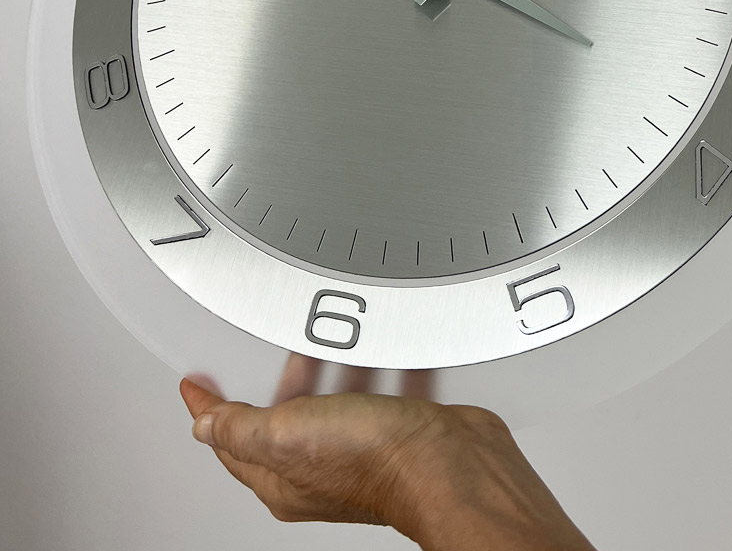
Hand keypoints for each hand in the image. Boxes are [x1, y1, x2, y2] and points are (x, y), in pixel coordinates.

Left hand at [180, 359, 595, 549]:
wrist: (453, 463)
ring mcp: (364, 445)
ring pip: (333, 400)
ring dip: (326, 367)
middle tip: (260, 349)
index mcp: (284, 477)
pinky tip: (377, 346)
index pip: (230, 441)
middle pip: (283, 418)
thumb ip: (240, 428)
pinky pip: (380, 388)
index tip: (195, 383)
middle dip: (272, 381)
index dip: (208, 408)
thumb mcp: (285, 434)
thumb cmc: (378, 460)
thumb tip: (203, 425)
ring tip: (321, 337)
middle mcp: (322, 465)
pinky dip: (375, 365)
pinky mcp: (400, 425)